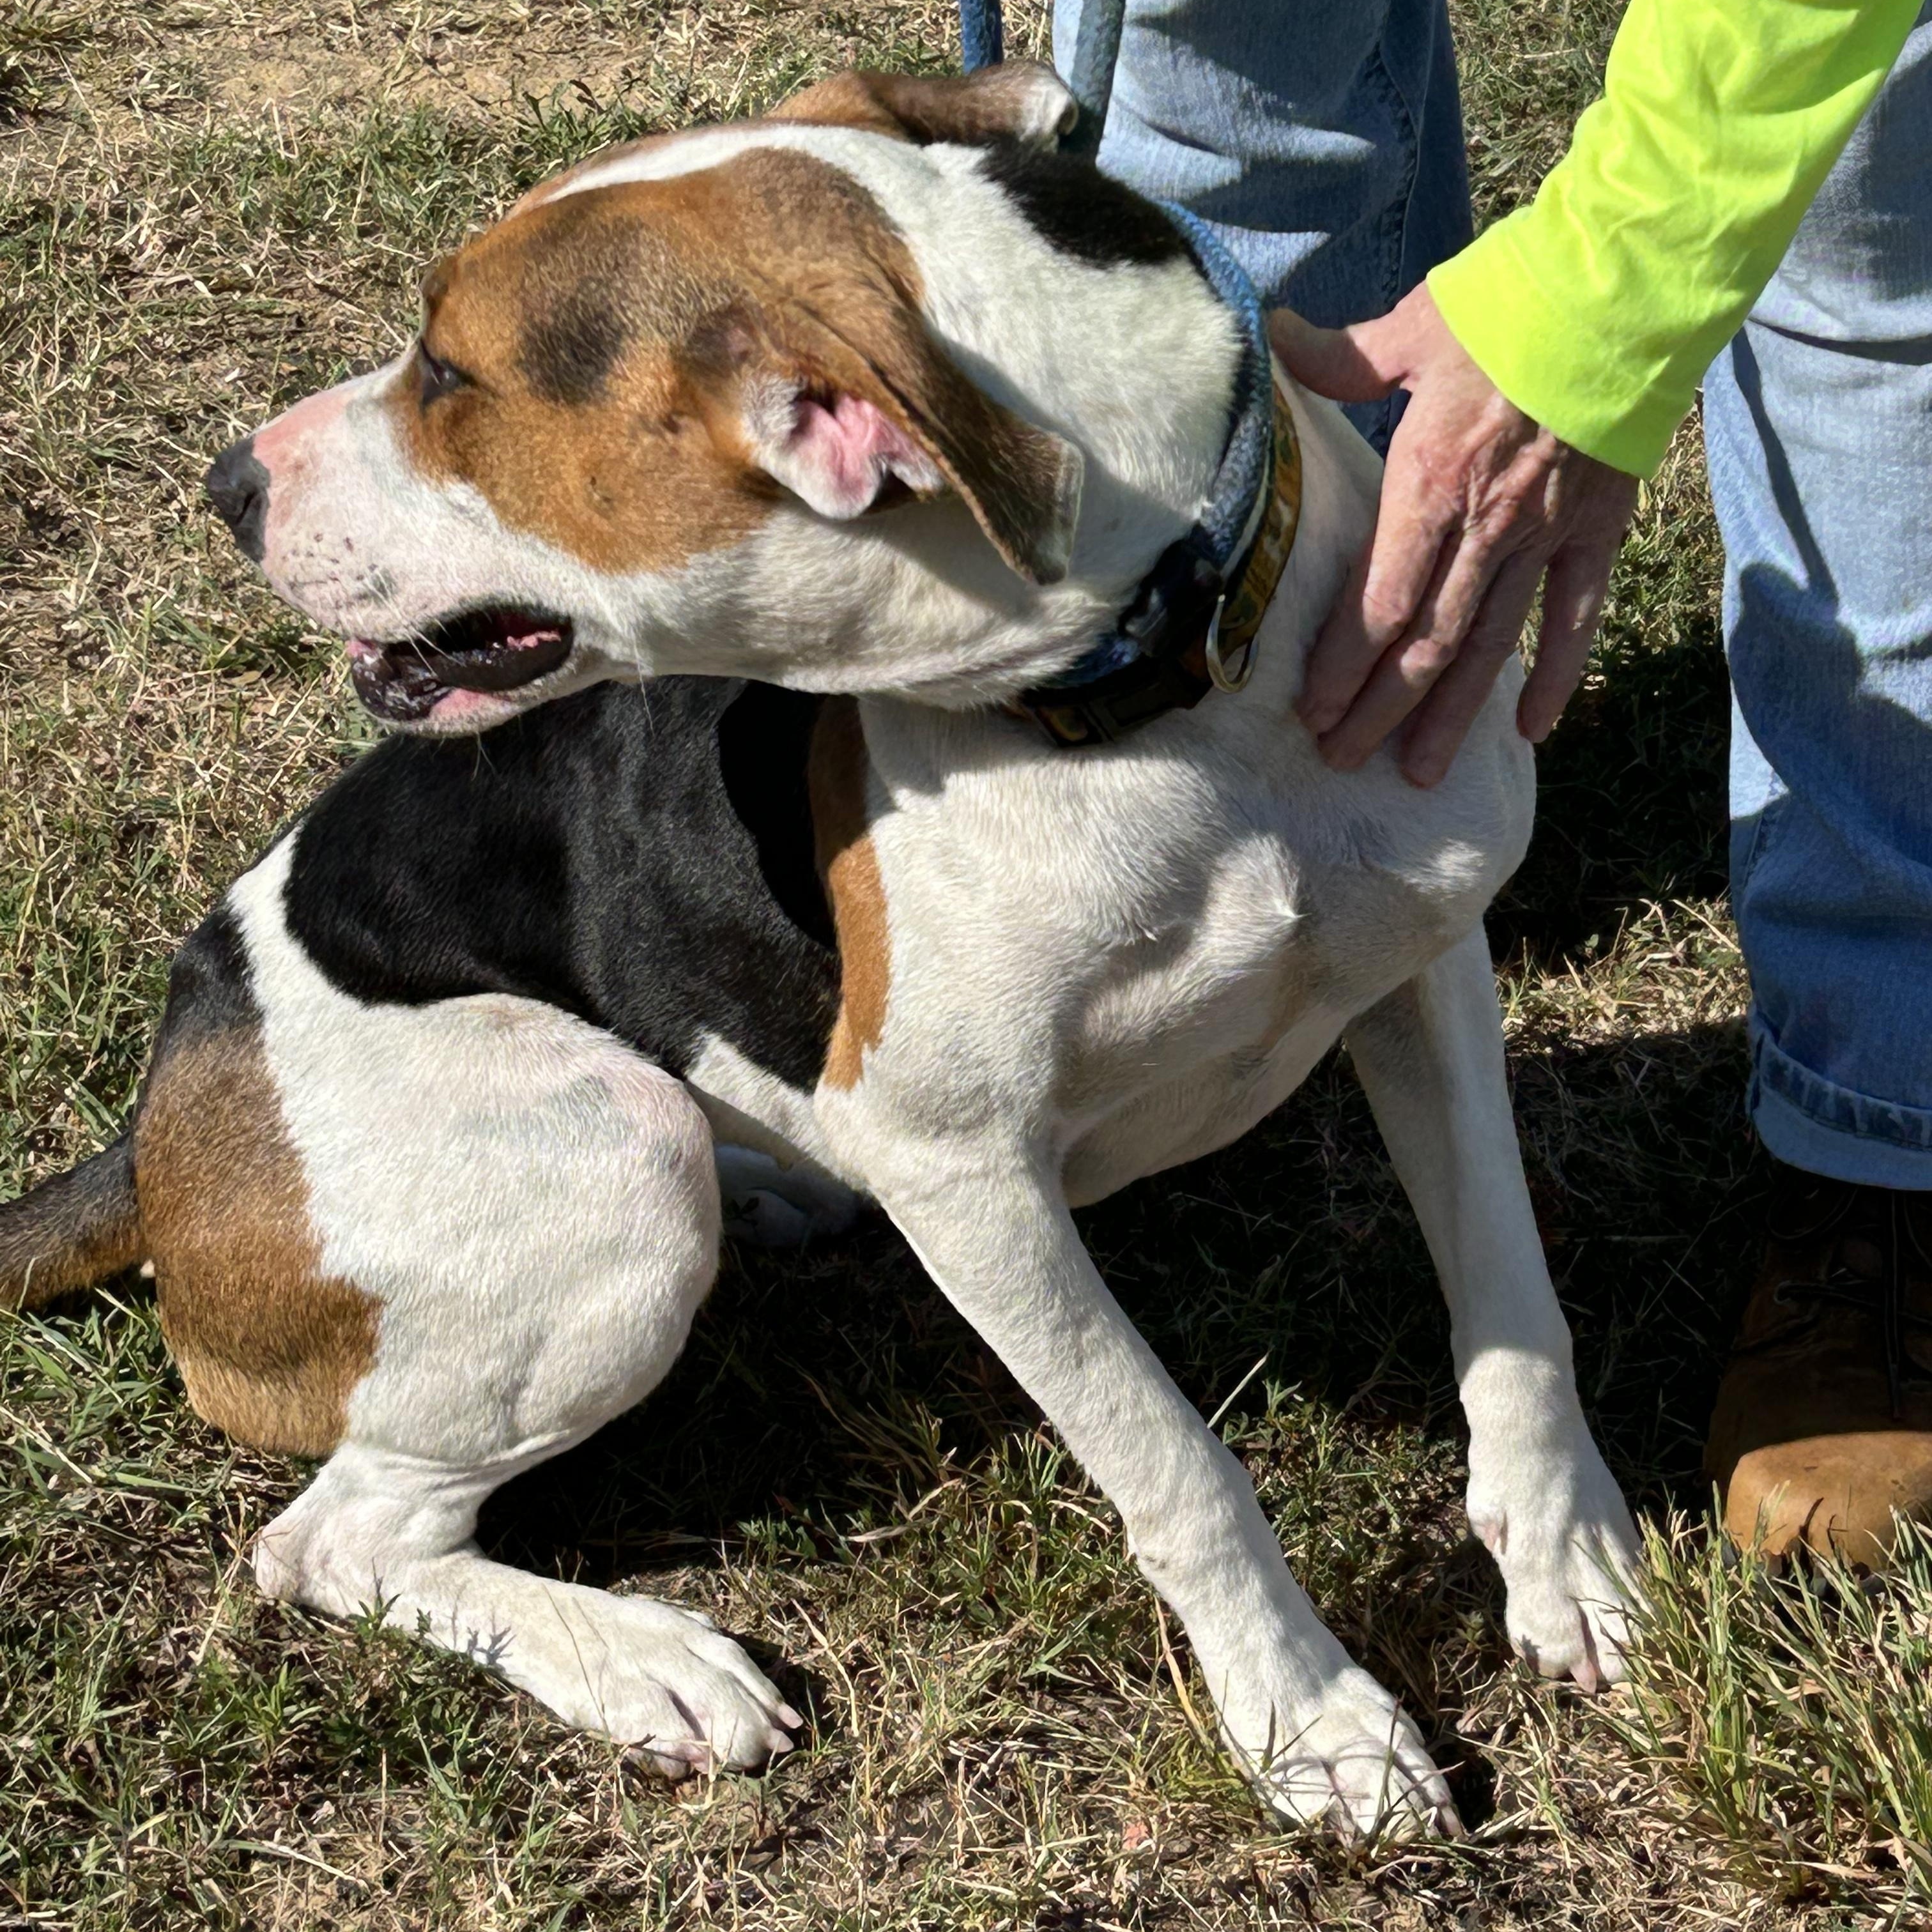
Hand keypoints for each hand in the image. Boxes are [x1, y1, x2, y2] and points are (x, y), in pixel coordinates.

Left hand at [1270, 287, 1639, 786]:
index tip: (1313, 713)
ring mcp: (1544, 538)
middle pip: (1422, 646)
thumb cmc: (1514, 303)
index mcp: (1427, 487)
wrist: (1628, 288)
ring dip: (1450, 717)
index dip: (1342, 668)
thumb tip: (1273, 338)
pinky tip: (1530, 731)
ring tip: (1417, 773)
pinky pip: (1575, 619)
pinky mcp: (1597, 532)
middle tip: (1342, 759)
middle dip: (1377, 711)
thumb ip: (1342, 356)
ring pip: (1488, 648)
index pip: (1375, 604)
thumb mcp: (1414, 327)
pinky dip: (1555, 676)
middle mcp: (1482, 530)